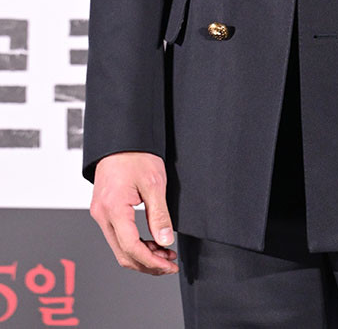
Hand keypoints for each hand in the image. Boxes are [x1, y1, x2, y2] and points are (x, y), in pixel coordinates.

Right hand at [90, 151, 178, 275]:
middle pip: (123, 254)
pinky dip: (135, 244)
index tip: (169, 265)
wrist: (121, 139)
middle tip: (170, 263)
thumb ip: (160, 215)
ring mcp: (100, 214)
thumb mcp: (155, 183)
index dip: (152, 262)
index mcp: (113, 208)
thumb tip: (166, 241)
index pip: (131, 248)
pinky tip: (152, 242)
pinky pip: (117, 236)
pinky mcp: (104, 211)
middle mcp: (102, 215)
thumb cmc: (136, 154)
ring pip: (119, 248)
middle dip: (148, 264)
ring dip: (142, 255)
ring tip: (165, 252)